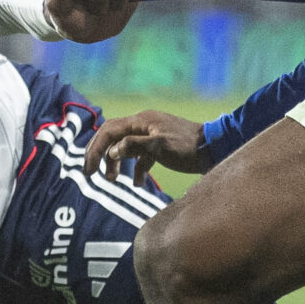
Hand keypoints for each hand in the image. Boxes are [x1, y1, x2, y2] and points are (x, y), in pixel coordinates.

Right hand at [84, 108, 209, 178]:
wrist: (215, 149)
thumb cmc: (188, 148)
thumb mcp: (160, 147)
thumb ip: (134, 147)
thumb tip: (113, 151)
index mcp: (142, 120)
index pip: (109, 130)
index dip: (95, 148)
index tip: (88, 169)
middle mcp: (144, 124)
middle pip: (114, 137)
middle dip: (100, 154)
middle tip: (90, 173)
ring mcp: (153, 134)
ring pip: (126, 146)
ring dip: (116, 162)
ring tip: (112, 180)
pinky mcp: (161, 146)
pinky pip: (141, 155)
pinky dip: (136, 168)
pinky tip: (138, 183)